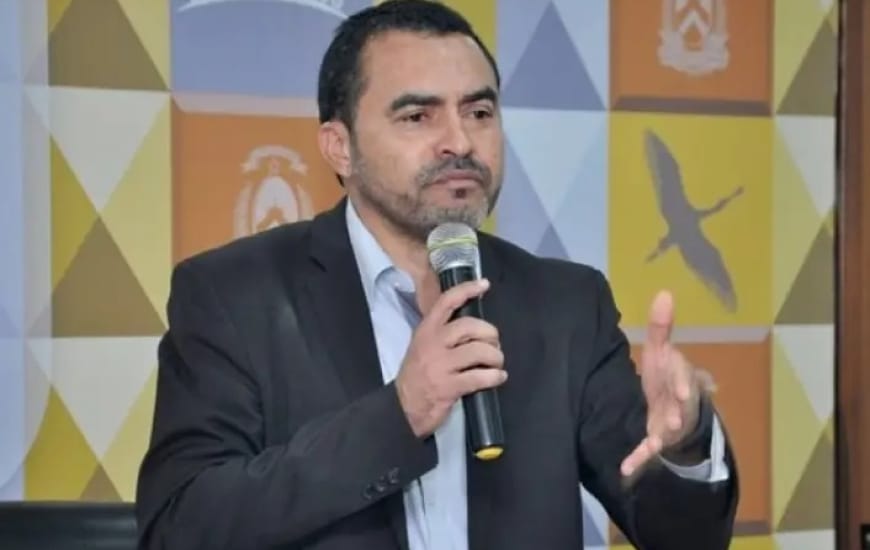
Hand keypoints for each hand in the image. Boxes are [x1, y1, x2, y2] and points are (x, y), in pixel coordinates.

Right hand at [395, 278, 506, 437]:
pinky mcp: (449, 386)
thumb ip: (442, 334)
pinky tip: (498, 377)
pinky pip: (480, 377)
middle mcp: (433, 344)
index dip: (467, 290)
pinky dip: (495, 376)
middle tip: (494, 344)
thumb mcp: (422, 347)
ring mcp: (440, 365)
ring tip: (497, 363)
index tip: (484, 284)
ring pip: (479, 351)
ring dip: (495, 357)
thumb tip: (474, 327)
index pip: (446, 302)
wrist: (402, 408)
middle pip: (469, 326)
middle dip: (490, 334)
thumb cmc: (417, 376)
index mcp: (426, 331)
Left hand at [620, 290, 716, 476]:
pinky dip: (636, 460)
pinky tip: (625, 469)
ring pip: (667, 430)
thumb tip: (664, 292)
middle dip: (678, 411)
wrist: (673, 413)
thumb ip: (661, 326)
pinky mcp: (654, 441)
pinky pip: (646, 451)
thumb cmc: (665, 379)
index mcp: (679, 379)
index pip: (683, 376)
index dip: (682, 381)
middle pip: (680, 407)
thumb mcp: (662, 352)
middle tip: (675, 418)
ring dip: (661, 436)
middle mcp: (678, 403)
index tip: (680, 389)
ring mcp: (667, 424)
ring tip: (657, 441)